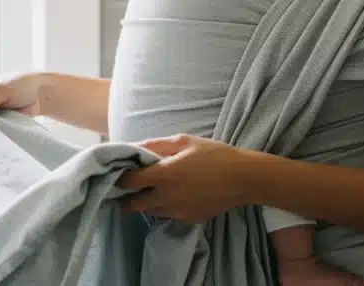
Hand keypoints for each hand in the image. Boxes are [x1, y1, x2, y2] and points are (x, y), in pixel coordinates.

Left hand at [117, 134, 259, 224]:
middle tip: (130, 188)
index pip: (127, 181)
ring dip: (147, 202)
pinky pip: (168, 216)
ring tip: (157, 189)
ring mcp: (176, 213)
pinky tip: (178, 195)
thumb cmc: (215, 154)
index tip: (120, 173)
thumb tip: (135, 146)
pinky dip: (167, 207)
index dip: (120, 177)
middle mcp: (165, 198)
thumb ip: (157, 145)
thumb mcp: (185, 141)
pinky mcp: (187, 221)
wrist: (244, 179)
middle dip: (126, 197)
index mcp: (163, 175)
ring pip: (149, 211)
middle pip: (131, 205)